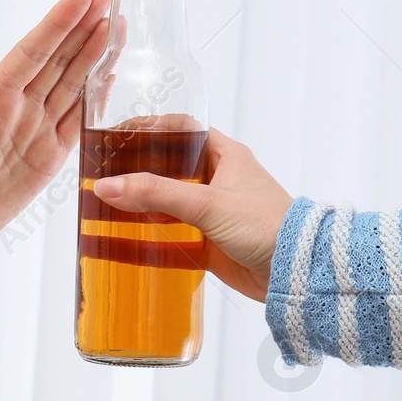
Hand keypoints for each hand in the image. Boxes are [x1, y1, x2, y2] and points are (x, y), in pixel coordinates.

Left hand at [0, 0, 112, 249]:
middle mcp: (20, 106)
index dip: (58, 24)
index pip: (33, 53)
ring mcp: (37, 128)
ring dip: (95, 54)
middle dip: (84, 28)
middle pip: (59, 60)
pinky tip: (111, 73)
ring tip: (117, 24)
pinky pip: (79, 119)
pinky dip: (96, 96)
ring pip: (73, 83)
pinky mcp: (51, 154)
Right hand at [91, 129, 292, 300]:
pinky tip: (124, 242)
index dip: (149, 128)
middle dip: (135, 170)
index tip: (117, 134)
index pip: (181, 129)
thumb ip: (157, 193)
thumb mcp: (208, 203)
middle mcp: (217, 180)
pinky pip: (170, 236)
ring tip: (105, 205)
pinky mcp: (208, 241)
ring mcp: (212, 212)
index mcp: (224, 155)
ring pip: (166, 202)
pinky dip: (148, 239)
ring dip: (139, 205)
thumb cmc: (268, 226)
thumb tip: (108, 186)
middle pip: (167, 166)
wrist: (297, 272)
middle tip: (103, 172)